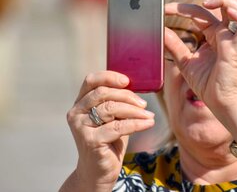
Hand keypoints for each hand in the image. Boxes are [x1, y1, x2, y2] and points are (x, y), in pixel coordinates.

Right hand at [66, 71, 153, 190]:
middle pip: (103, 93)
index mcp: (81, 103)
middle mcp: (76, 112)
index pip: (91, 80)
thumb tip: (139, 88)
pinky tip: (148, 123)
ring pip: (111, 108)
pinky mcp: (90, 140)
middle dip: (127, 96)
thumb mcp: (114, 117)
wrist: (99, 171)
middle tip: (143, 104)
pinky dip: (136, 124)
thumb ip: (118, 102)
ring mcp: (81, 127)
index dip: (110, 77)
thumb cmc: (109, 140)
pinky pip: (117, 126)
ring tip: (149, 115)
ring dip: (134, 111)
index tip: (128, 81)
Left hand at [164, 0, 236, 111]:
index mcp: (214, 33)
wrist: (219, 102)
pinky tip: (227, 11)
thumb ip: (174, 45)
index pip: (200, 12)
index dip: (183, 7)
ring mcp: (233, 38)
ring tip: (207, 1)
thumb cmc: (207, 84)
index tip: (164, 8)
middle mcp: (225, 32)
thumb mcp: (185, 61)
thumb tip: (160, 30)